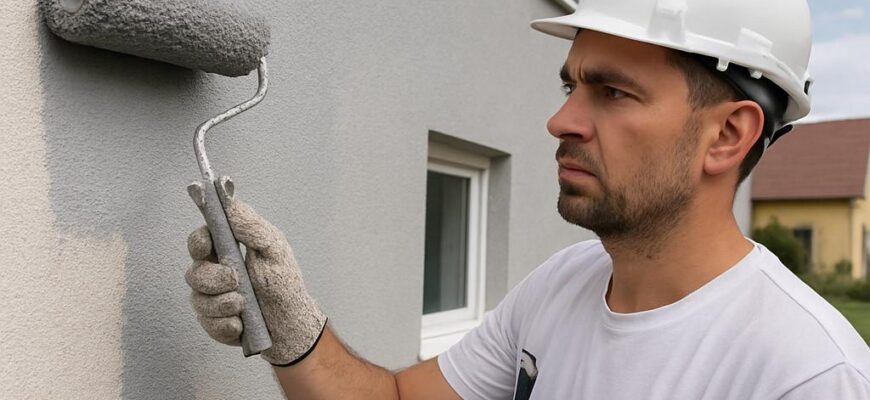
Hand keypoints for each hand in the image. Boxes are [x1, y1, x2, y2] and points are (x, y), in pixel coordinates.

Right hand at [186, 194, 326, 365]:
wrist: (289, 321)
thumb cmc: (283, 281)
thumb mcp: (273, 247)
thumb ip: (250, 224)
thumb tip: (227, 195)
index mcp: (227, 251)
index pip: (200, 240)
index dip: (198, 242)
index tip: (207, 247)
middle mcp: (214, 272)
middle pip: (194, 272)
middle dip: (213, 278)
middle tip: (235, 280)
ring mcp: (211, 298)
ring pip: (198, 299)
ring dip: (223, 303)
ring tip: (243, 305)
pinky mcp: (213, 322)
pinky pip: (207, 323)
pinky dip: (225, 324)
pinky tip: (241, 323)